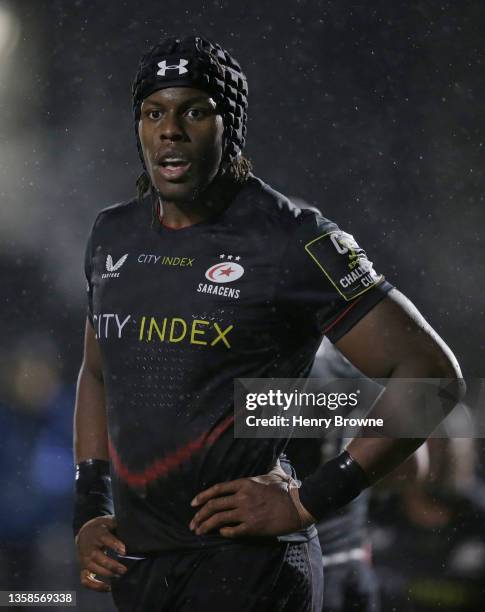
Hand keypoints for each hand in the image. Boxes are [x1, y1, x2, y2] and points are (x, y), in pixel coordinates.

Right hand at [76, 515, 126, 591]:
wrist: (84, 533)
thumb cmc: (102, 527)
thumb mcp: (110, 522)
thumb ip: (119, 526)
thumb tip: (134, 531)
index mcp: (97, 533)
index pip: (105, 538)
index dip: (114, 544)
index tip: (124, 551)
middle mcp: (89, 547)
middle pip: (98, 557)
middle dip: (112, 565)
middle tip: (124, 570)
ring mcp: (84, 559)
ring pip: (93, 569)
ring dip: (107, 574)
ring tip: (120, 577)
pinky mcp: (83, 568)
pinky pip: (86, 580)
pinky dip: (95, 586)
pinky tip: (109, 588)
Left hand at [189, 468, 313, 537]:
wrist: (299, 505)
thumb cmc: (287, 488)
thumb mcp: (275, 472)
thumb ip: (270, 463)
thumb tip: (275, 454)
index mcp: (244, 483)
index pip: (217, 489)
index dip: (202, 496)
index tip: (193, 503)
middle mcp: (242, 497)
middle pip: (214, 506)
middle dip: (199, 515)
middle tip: (192, 523)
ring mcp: (247, 512)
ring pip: (219, 519)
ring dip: (206, 526)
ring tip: (199, 531)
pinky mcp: (253, 527)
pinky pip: (233, 531)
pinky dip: (224, 533)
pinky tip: (220, 534)